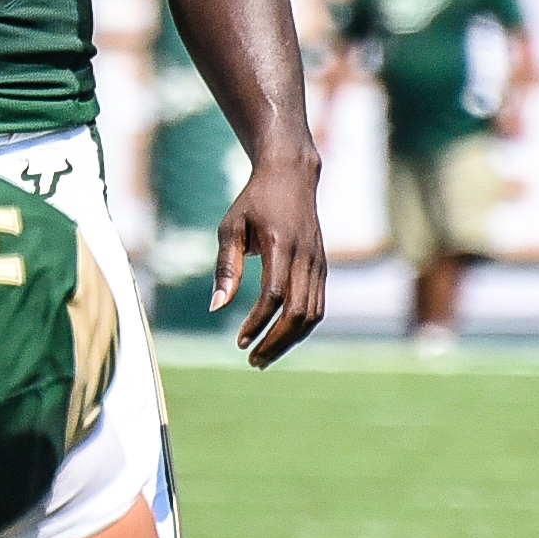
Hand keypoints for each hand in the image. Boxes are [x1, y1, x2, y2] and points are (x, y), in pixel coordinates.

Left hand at [213, 155, 327, 365]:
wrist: (291, 176)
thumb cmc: (254, 201)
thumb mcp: (231, 227)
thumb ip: (225, 267)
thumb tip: (216, 307)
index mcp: (281, 245)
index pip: (274, 295)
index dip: (257, 322)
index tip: (239, 341)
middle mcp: (305, 256)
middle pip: (297, 312)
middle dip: (275, 342)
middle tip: (252, 361)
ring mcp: (319, 263)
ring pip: (312, 314)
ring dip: (289, 341)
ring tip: (264, 356)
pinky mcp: (322, 267)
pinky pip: (317, 306)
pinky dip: (301, 328)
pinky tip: (281, 338)